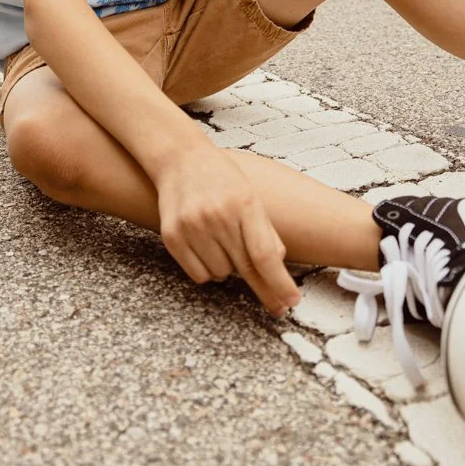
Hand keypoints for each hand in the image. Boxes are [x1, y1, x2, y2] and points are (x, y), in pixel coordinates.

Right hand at [154, 142, 301, 317]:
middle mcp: (217, 216)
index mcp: (243, 203)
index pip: (264, 254)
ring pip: (222, 275)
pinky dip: (208, 271)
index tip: (292, 301)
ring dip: (229, 269)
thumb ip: (265, 231)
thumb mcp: (251, 196)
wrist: (180, 158)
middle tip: (279, 306)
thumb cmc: (221, 178)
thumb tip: (277, 266)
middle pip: (246, 269)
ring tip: (224, 242)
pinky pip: (199, 276)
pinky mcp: (172, 237)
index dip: (279, 282)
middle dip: (265, 290)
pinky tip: (208, 249)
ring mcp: (192, 227)